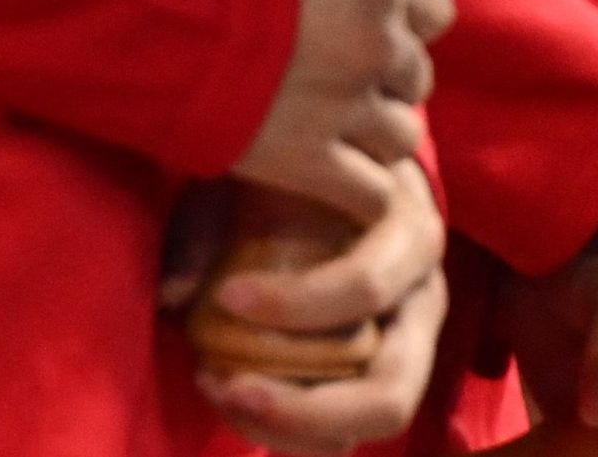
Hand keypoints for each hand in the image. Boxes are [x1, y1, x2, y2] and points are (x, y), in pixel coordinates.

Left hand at [200, 163, 450, 455]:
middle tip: (227, 385)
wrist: (350, 167)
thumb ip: (215, 223)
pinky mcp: (380, 375)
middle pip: (390, 395)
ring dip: (289, 427)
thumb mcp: (262, 172)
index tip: (226, 295)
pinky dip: (288, 429)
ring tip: (219, 388)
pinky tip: (233, 395)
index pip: (367, 289)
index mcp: (411, 240)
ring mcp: (408, 349)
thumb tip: (174, 294)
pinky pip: (345, 432)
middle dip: (303, 409)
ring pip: (366, 428)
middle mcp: (423, 305)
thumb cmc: (306, 166)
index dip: (296, 304)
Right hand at [236, 0, 452, 217]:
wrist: (167, 32)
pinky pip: (372, 195)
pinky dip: (360, 195)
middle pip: (419, 79)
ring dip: (377, 139)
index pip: (439, 13)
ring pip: (404, 138)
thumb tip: (372, 2)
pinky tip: (338, 183)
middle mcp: (383, 45)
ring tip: (339, 134)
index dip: (409, 26)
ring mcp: (353, 109)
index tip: (377, 30)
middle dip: (387, 85)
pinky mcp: (317, 164)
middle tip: (343, 85)